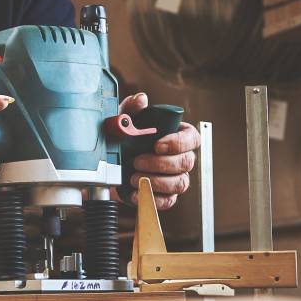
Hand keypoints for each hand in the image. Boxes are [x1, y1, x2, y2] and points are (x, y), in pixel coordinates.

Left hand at [120, 92, 198, 210]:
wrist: (108, 167)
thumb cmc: (122, 140)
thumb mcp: (123, 122)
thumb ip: (131, 109)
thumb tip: (141, 99)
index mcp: (177, 136)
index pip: (192, 138)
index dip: (179, 143)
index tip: (158, 145)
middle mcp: (181, 157)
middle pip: (187, 162)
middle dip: (161, 164)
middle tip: (138, 161)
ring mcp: (176, 178)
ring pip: (180, 183)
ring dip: (157, 182)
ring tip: (134, 177)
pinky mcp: (166, 195)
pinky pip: (168, 201)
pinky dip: (152, 198)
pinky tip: (136, 192)